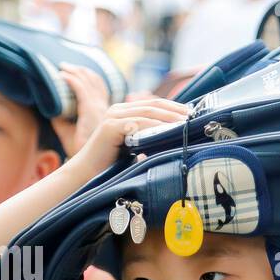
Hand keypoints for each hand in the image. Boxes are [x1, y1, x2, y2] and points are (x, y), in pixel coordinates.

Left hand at [51, 63, 110, 156]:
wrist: (88, 164)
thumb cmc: (79, 150)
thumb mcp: (68, 130)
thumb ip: (61, 118)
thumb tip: (50, 107)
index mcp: (105, 112)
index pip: (100, 88)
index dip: (90, 77)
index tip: (76, 71)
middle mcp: (105, 108)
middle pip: (95, 82)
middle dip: (80, 71)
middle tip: (65, 66)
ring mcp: (99, 109)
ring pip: (88, 83)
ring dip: (75, 72)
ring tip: (63, 68)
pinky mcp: (91, 112)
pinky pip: (81, 90)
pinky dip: (71, 81)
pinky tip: (62, 76)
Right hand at [68, 96, 189, 174]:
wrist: (87, 175)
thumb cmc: (111, 166)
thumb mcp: (134, 148)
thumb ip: (148, 139)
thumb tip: (174, 139)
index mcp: (124, 112)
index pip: (153, 104)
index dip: (173, 107)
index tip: (191, 114)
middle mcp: (118, 110)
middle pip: (152, 105)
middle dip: (175, 110)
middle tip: (192, 117)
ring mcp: (113, 116)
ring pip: (147, 112)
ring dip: (168, 117)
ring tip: (185, 123)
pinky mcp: (110, 127)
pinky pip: (138, 123)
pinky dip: (155, 127)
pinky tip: (169, 131)